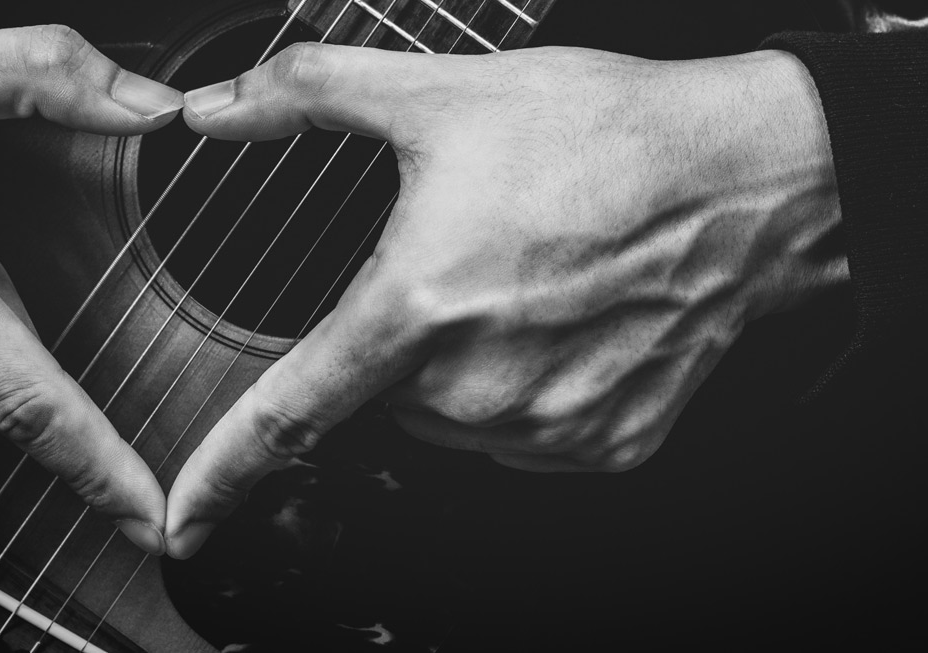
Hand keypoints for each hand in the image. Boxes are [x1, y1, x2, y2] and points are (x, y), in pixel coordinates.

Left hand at [164, 44, 846, 557]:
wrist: (744, 179)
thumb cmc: (607, 137)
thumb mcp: (444, 94)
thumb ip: (310, 97)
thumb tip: (218, 108)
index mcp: (417, 308)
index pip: (289, 417)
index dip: (223, 476)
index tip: (183, 521)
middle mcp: (477, 387)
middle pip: (386, 392)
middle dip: (403, 335)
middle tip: (469, 261)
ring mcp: (546, 427)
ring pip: (456, 415)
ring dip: (467, 365)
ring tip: (530, 282)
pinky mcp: (604, 446)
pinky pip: (529, 431)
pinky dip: (532, 386)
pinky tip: (571, 321)